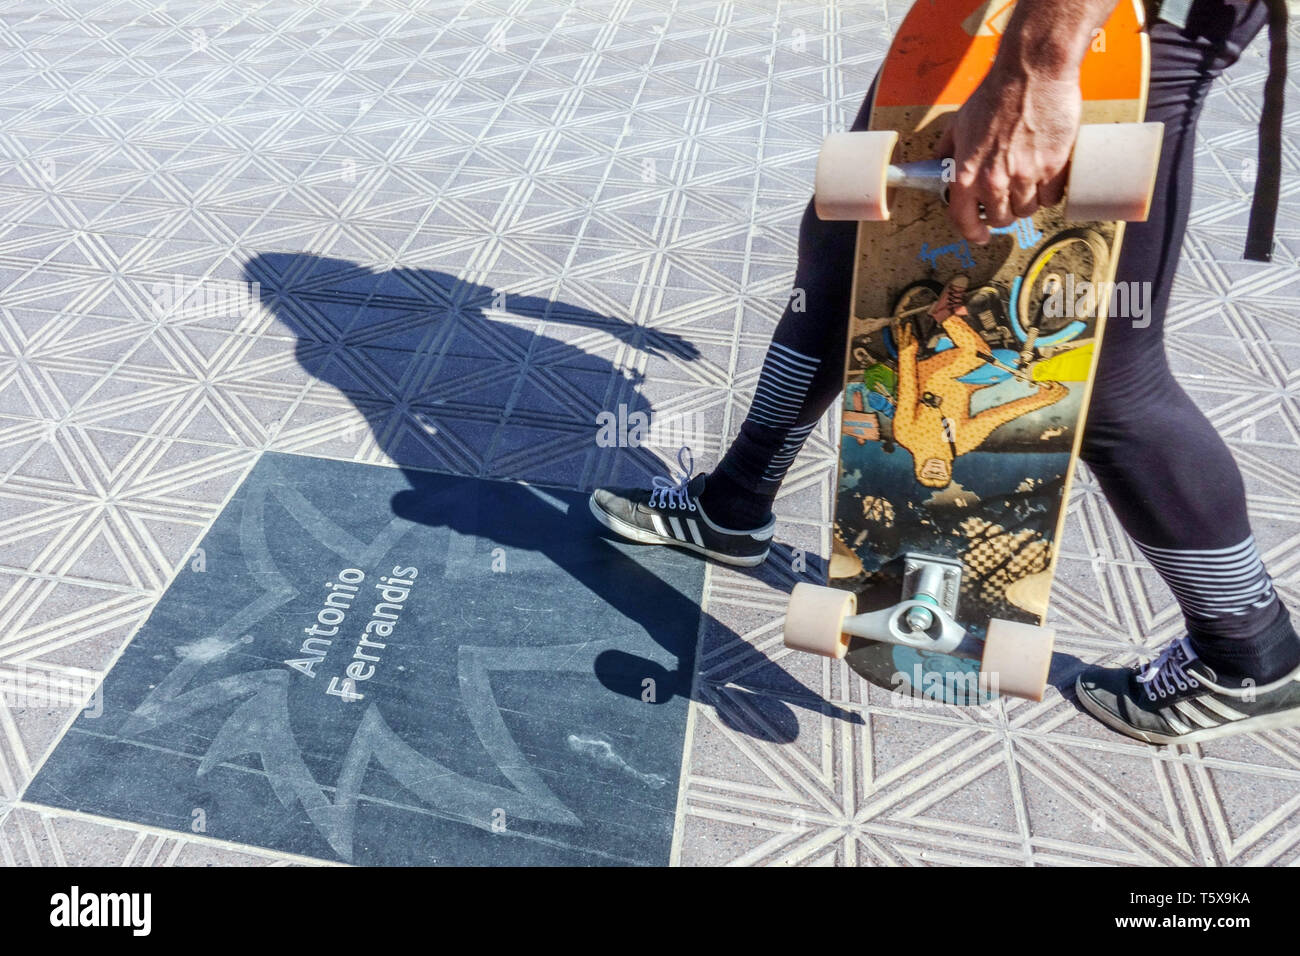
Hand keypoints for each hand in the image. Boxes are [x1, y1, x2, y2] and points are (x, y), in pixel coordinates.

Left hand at [936, 66, 1080, 242]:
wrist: (1032, 73)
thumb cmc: (995, 94)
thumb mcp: (959, 123)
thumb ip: (948, 149)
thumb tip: (940, 164)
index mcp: (967, 173)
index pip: (963, 220)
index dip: (972, 232)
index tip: (979, 235)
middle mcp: (994, 181)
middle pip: (1001, 219)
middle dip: (1003, 213)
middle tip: (1008, 197)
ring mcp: (1025, 176)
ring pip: (1027, 210)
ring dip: (1026, 202)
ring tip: (1027, 181)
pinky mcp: (1053, 169)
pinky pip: (1051, 198)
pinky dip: (1049, 192)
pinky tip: (1046, 176)